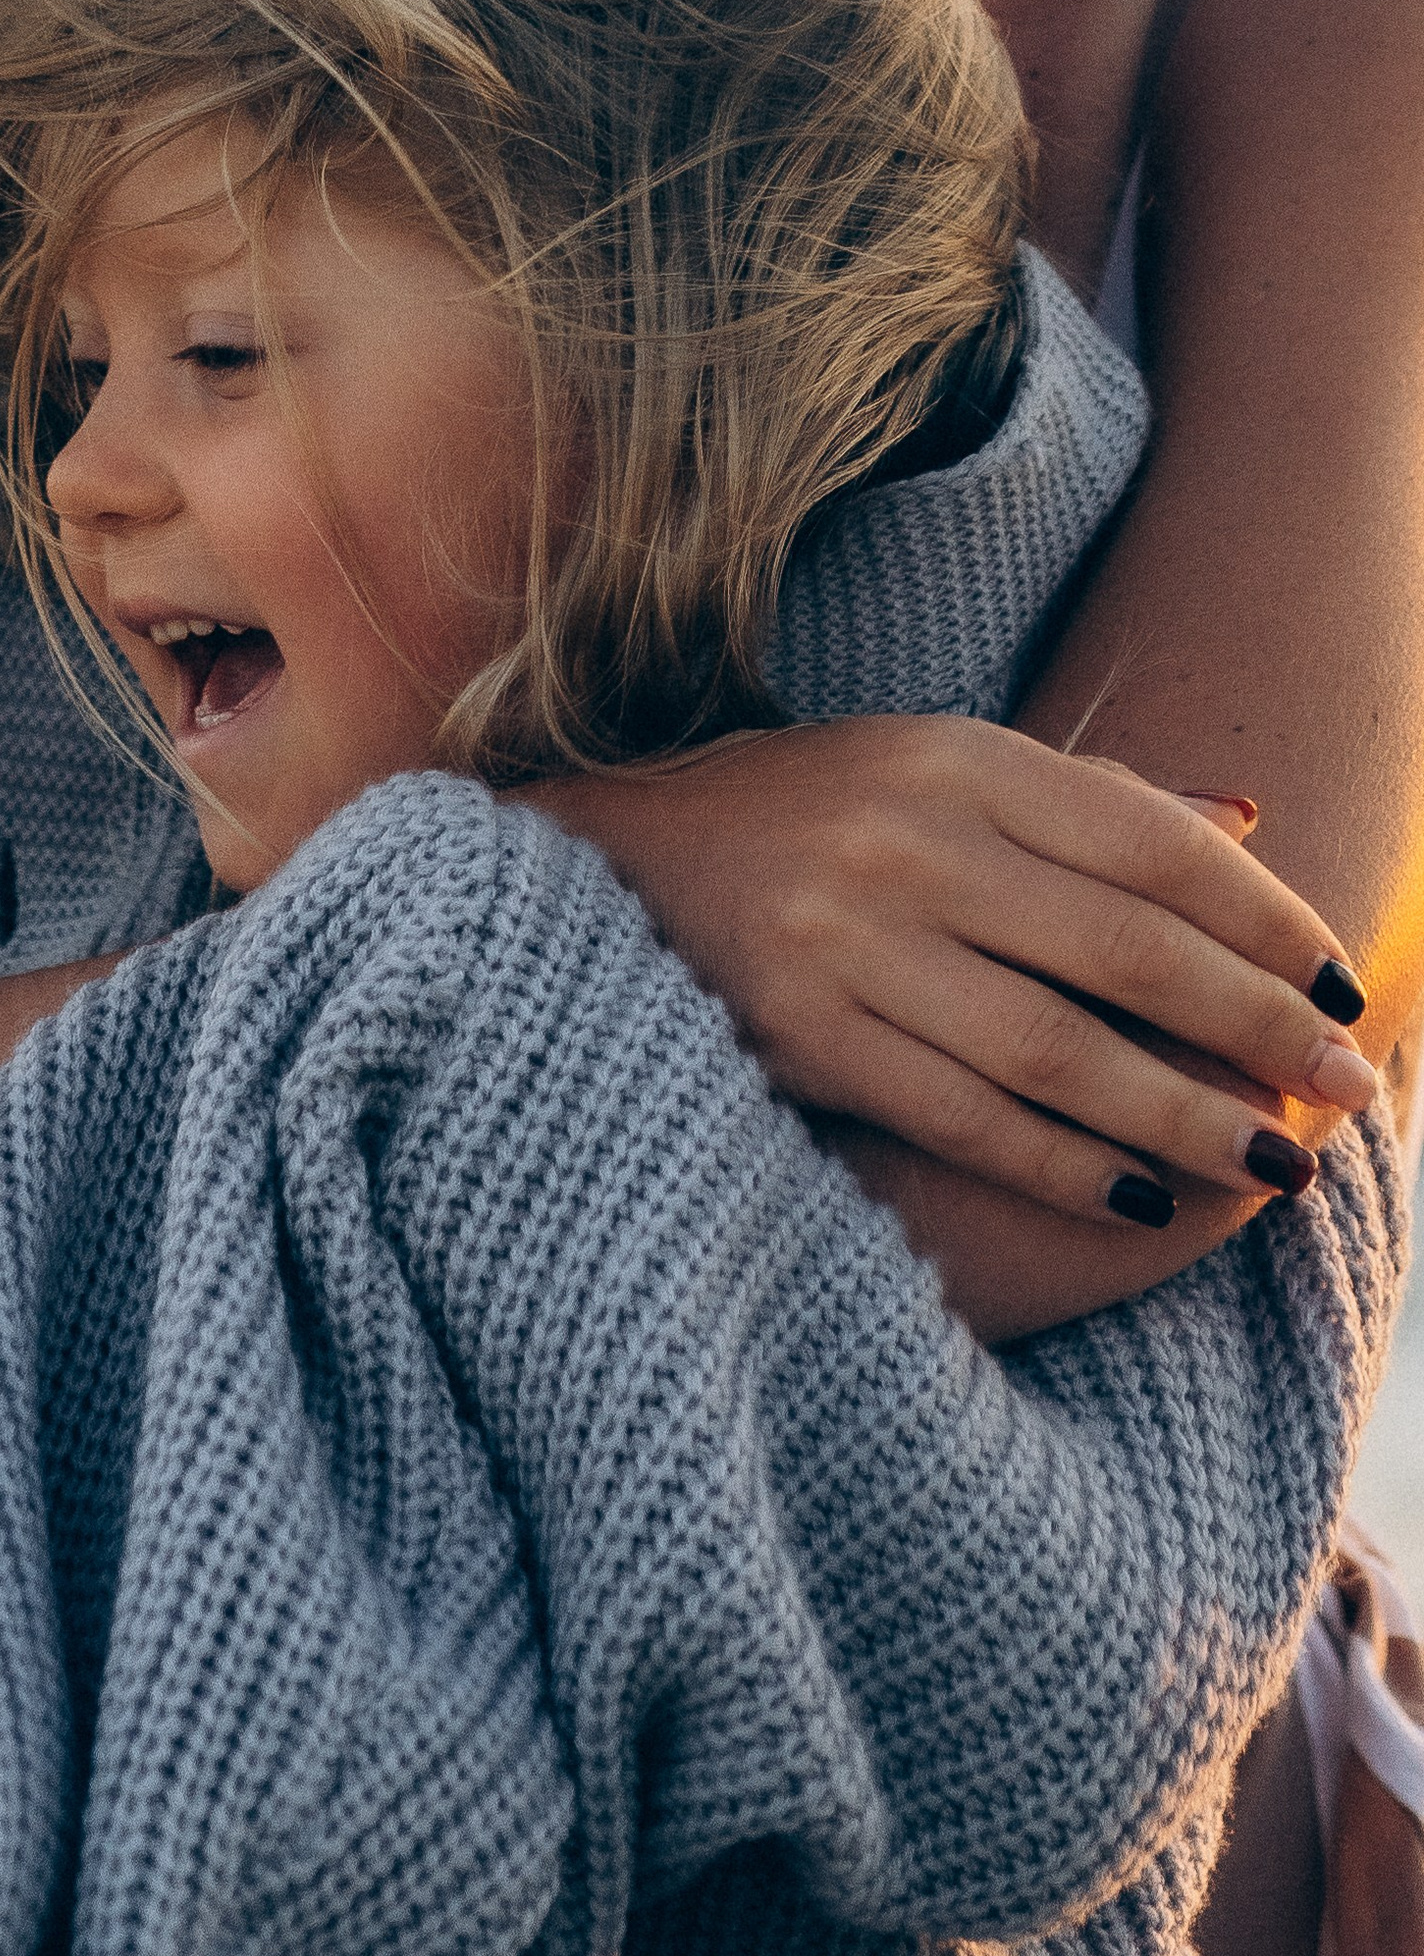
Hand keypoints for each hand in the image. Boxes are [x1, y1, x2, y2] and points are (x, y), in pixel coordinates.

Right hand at [542, 719, 1377, 1227]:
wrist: (606, 857)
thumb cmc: (806, 810)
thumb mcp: (937, 764)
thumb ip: (1092, 798)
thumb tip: (1251, 823)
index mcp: (957, 759)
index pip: (1153, 843)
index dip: (1266, 919)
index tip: (1344, 987)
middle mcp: (910, 843)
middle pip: (1127, 951)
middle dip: (1255, 1029)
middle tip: (1350, 1089)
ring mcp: (851, 943)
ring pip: (1059, 1052)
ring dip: (1184, 1119)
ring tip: (1276, 1165)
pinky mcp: (804, 1037)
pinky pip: (967, 1119)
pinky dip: (1066, 1166)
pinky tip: (1143, 1196)